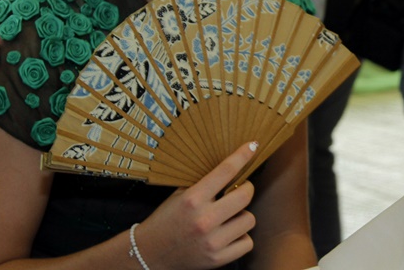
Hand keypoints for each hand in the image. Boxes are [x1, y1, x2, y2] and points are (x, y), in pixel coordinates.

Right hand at [135, 142, 258, 268]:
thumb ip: (203, 183)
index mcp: (193, 199)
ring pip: (249, 219)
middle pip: (245, 196)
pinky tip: (229, 233)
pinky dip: (241, 237)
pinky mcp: (218, 259)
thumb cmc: (166, 219)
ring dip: (242, 215)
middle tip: (239, 189)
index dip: (242, 156)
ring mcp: (213, 242)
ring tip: (229, 216)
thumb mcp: (179, 195)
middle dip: (245, 189)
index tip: (252, 145)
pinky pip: (247, 242)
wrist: (151, 253)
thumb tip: (230, 167)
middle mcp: (204, 220)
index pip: (225, 171)